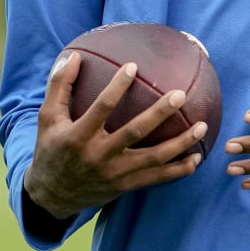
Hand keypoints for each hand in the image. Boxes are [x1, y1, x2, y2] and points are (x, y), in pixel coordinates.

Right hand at [24, 52, 207, 218]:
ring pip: (153, 159)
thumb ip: (60, 86)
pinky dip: (178, 171)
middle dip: (159, 113)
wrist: (51, 196)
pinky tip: (196, 158)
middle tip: (180, 94)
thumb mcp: (48, 118)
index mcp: (78, 136)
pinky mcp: (124, 186)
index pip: (101, 107)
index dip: (117, 87)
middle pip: (134, 132)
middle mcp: (98, 155)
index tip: (133, 66)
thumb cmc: (52, 149)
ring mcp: (114, 173)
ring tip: (202, 125)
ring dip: (179, 143)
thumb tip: (74, 55)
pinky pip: (156, 179)